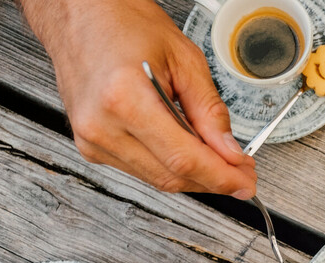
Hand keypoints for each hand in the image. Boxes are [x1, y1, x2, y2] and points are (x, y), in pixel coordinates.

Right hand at [21, 0, 255, 196]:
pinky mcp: (91, 146)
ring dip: (194, 176)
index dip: (221, 177)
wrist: (79, 14)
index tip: (245, 183)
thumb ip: (209, 111)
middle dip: (213, 179)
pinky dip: (170, 166)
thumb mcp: (183, 59)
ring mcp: (92, 139)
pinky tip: (187, 152)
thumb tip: (230, 151)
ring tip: (220, 161)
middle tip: (242, 174)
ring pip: (158, 178)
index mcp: (123, 99)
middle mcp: (102, 126)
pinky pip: (142, 169)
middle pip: (172, 175)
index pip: (183, 159)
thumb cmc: (122, 23)